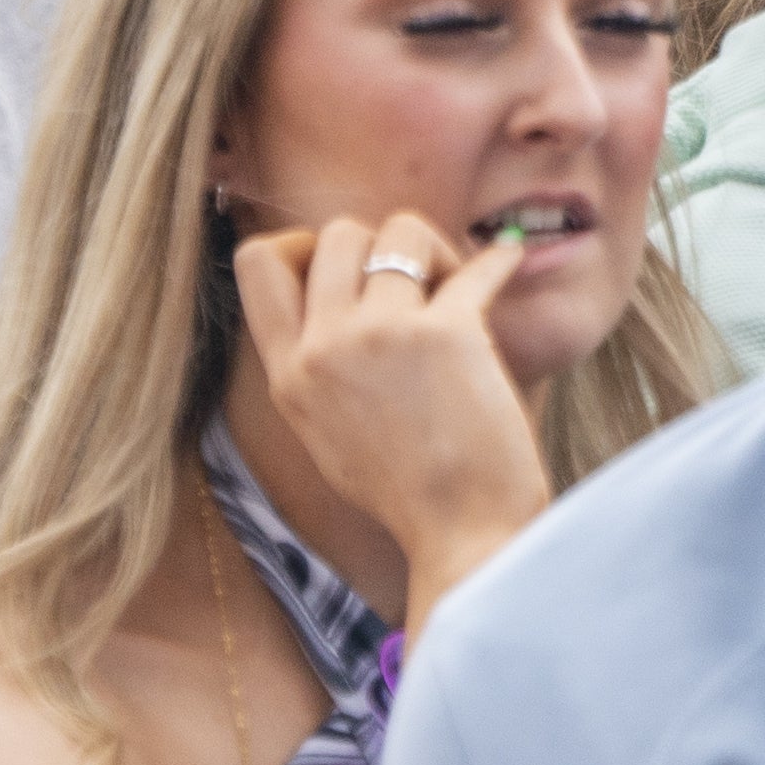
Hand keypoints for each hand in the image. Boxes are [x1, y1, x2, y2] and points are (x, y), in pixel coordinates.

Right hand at [232, 213, 549, 611]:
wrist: (464, 535)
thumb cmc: (409, 490)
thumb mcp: (327, 431)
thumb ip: (319, 365)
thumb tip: (343, 289)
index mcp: (289, 374)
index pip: (255, 262)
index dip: (301, 245)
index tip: (346, 269)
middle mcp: (325, 348)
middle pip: (338, 232)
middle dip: (382, 242)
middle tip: (418, 283)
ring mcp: (382, 335)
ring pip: (403, 230)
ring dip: (438, 250)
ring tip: (457, 289)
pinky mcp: (448, 333)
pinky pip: (477, 265)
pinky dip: (500, 260)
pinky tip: (509, 261)